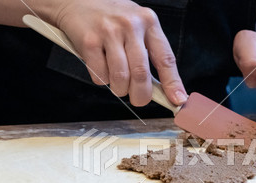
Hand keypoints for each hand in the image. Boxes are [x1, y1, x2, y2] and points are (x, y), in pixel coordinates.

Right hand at [52, 0, 186, 105]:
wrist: (78, 0)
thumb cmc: (112, 18)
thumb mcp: (137, 26)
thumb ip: (149, 52)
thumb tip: (162, 88)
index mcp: (149, 22)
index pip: (166, 58)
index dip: (173, 83)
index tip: (178, 100)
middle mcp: (131, 25)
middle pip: (141, 74)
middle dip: (141, 95)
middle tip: (138, 99)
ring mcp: (109, 32)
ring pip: (120, 78)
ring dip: (120, 89)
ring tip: (117, 82)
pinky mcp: (89, 41)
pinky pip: (100, 76)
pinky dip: (102, 80)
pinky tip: (101, 67)